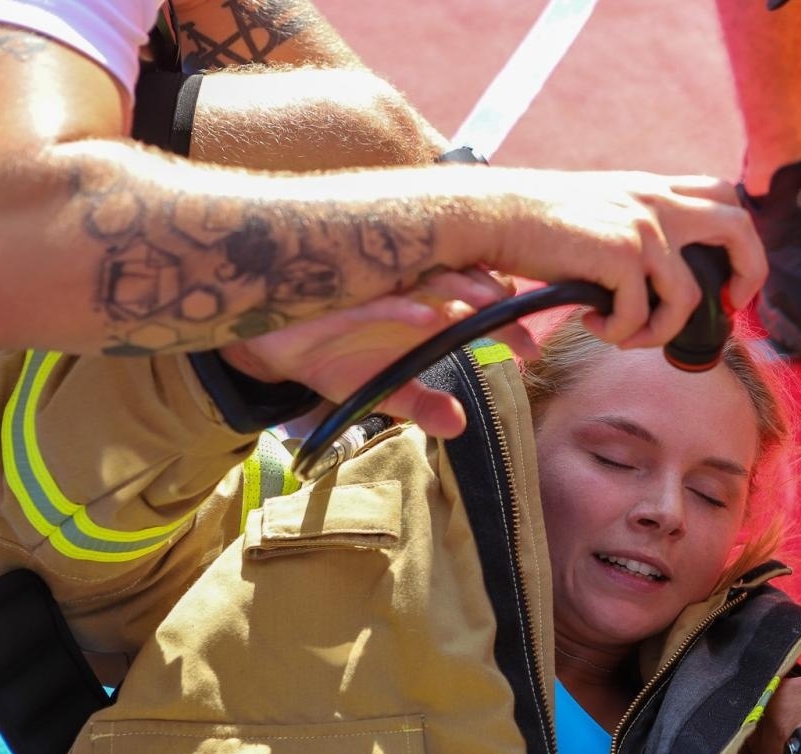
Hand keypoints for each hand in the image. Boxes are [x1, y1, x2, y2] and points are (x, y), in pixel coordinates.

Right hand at [220, 269, 534, 438]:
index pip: (478, 307)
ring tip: (485, 306)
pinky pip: (377, 302)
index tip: (533, 348)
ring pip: (425, 281)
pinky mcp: (341, 299)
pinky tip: (426, 318)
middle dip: (494, 299)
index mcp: (423, 308)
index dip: (508, 323)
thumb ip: (421, 404)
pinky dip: (402, 308)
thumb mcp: (380, 389)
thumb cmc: (330, 354)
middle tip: (520, 322)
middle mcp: (405, 292)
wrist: (267, 343)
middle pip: (462, 283)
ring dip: (458, 290)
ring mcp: (375, 291)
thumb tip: (459, 424)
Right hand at [488, 170, 766, 348]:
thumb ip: (631, 229)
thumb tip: (652, 278)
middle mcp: (655, 202)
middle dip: (748, 275)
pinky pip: (641, 315)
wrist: (490, 215)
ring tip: (624, 335)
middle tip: (728, 308)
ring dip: (660, 331)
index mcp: (652, 189)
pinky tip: (591, 323)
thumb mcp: (596, 210)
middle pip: (738, 229)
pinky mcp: (621, 254)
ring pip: (688, 296)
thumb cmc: (532, 223)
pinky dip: (620, 333)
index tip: (729, 280)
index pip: (724, 197)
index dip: (740, 241)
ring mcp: (642, 227)